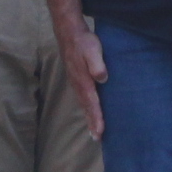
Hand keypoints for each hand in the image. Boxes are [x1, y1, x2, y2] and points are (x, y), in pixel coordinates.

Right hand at [58, 20, 107, 142]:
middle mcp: (78, 85)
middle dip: (92, 123)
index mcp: (83, 80)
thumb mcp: (92, 49)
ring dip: (89, 117)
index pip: (92, 103)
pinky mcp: (76, 79)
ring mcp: (76, 82)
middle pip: (87, 108)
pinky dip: (87, 108)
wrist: (69, 32)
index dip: (96, 118)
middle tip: (97, 138)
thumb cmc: (83, 41)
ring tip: (94, 131)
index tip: (100, 132)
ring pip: (84, 104)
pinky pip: (82, 98)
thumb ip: (97, 64)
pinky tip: (89, 111)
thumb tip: (102, 78)